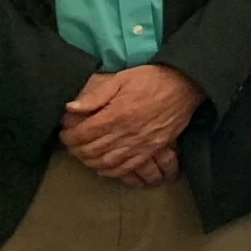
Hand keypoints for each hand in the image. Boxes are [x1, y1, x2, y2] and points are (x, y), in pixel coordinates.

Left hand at [61, 65, 203, 180]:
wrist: (186, 85)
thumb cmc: (152, 79)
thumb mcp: (122, 78)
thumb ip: (96, 95)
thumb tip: (71, 108)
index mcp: (116, 114)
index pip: (84, 133)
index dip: (69, 136)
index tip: (64, 133)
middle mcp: (127, 133)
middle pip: (92, 150)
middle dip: (76, 149)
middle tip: (71, 144)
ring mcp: (140, 144)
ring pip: (107, 162)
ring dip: (90, 162)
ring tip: (83, 155)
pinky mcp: (152, 149)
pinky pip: (128, 168)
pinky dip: (111, 171)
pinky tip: (103, 168)